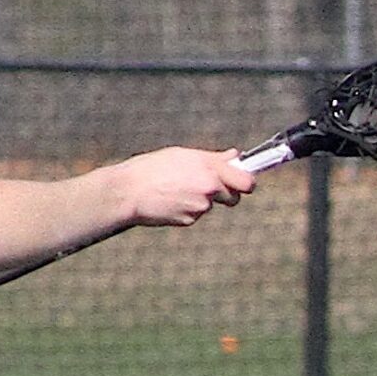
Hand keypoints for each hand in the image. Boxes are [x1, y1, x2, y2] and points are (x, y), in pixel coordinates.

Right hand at [125, 146, 256, 224]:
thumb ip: (213, 158)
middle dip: (227, 194)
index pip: (247, 182)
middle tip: (208, 186)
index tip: (243, 181)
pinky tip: (170, 200)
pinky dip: (186, 209)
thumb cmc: (154, 168)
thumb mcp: (184, 155)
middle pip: (234, 198)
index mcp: (210, 168)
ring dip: (201, 200)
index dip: (247, 182)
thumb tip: (235, 155)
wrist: (129, 191)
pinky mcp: (189, 220)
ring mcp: (200, 207)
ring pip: (210, 205)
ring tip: (176, 189)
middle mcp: (209, 188)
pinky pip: (195, 214)